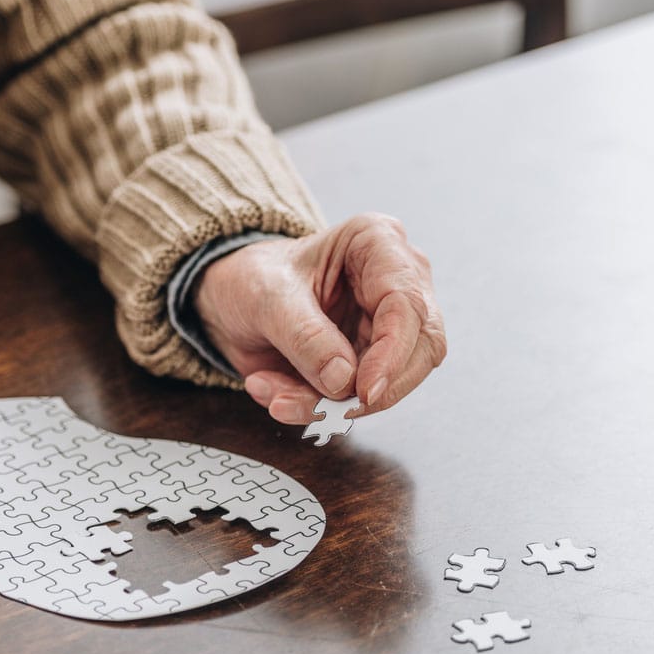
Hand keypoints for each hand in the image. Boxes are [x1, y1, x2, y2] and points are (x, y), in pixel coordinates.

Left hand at [194, 214, 445, 423]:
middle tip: (324, 410)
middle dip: (372, 390)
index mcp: (378, 243)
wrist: (232, 298)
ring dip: (334, 404)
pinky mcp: (372, 360)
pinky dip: (318, 407)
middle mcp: (396, 282)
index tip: (363, 390)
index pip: (408, 304)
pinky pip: (359, 398)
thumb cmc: (253, 278)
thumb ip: (305, 336)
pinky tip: (277, 395)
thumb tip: (344, 379)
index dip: (393, 353)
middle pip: (420, 348)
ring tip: (277, 398)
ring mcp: (388, 325)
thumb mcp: (267, 297)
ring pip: (391, 382)